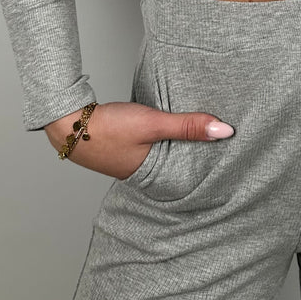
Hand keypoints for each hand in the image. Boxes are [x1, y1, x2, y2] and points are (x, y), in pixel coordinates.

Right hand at [44, 101, 233, 177]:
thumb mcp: (152, 123)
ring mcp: (131, 163)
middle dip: (198, 158)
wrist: (67, 123)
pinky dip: (163, 140)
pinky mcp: (123, 150)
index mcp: (153, 175)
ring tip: (203, 138)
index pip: (191, 176)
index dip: (210, 168)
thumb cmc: (108, 128)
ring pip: (165, 156)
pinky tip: (169, 129)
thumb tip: (226, 131)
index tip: (234, 160)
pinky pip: (152, 147)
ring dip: (179, 147)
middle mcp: (143, 174)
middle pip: (178, 166)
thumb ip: (187, 126)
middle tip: (226, 150)